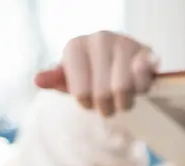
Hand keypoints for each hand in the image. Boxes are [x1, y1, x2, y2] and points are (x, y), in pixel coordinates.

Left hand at [33, 31, 157, 116]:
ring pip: (123, 90)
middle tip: (107, 104)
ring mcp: (124, 43)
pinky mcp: (146, 51)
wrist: (121, 61)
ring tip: (122, 99)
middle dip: (106, 108)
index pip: (81, 94)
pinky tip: (137, 86)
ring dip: (124, 104)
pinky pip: (143, 82)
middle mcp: (99, 38)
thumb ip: (55, 81)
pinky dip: (141, 91)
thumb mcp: (71, 79)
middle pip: (102, 95)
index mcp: (76, 46)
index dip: (86, 104)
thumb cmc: (91, 74)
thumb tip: (38, 81)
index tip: (88, 98)